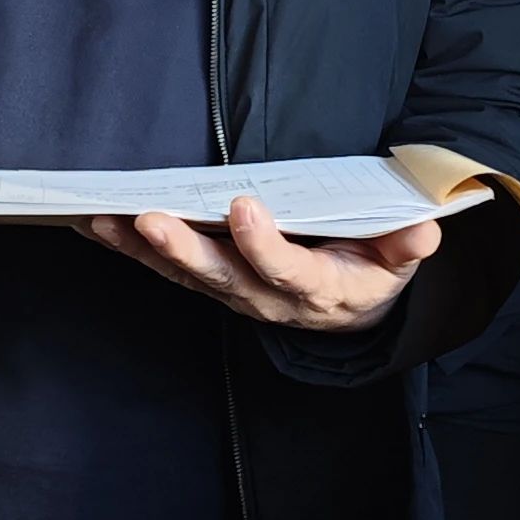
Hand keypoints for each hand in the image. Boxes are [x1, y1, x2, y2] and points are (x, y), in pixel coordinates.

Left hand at [86, 193, 428, 333]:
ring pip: (184, 274)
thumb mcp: (399, 262)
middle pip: (221, 277)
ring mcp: (233, 292)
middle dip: (184, 249)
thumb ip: (406, 247)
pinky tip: (97, 224)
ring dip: (142, 249)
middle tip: (151, 220)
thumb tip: (423, 233)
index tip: (244, 207)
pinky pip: (166, 268)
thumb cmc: (371, 270)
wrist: (349, 312)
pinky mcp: (210, 283)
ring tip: (104, 220)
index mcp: (317, 289)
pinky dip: (130, 248)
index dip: (264, 244)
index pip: (287, 269)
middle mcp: (267, 297)